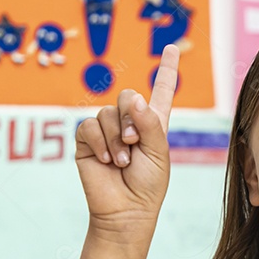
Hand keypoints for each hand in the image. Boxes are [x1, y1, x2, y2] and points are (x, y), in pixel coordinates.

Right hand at [74, 45, 178, 228]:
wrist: (126, 211)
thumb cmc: (148, 185)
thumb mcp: (158, 152)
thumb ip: (149, 123)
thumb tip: (133, 97)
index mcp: (153, 124)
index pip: (161, 91)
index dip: (166, 69)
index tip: (171, 48)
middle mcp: (129, 123)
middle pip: (127, 95)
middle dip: (131, 118)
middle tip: (134, 143)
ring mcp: (107, 131)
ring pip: (107, 112)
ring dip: (116, 138)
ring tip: (122, 162)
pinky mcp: (87, 142)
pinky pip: (89, 126)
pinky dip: (100, 142)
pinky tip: (108, 160)